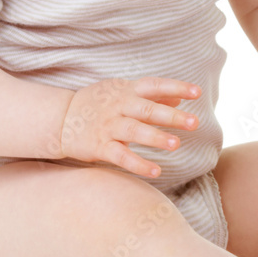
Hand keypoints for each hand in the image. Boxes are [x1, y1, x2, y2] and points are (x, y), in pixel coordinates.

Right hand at [58, 76, 199, 178]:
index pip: (155, 85)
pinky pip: (120, 156)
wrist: (60, 118)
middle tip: (194, 123)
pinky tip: (155, 171)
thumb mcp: (123, 91)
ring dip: (155, 137)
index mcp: (127, 90)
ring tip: (176, 144)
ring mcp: (108, 126)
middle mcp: (118, 106)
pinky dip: (137, 164)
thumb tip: (181, 95)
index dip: (176, 87)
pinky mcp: (99, 146)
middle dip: (171, 116)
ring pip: (134, 131)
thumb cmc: (99, 103)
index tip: (197, 92)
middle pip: (147, 109)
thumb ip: (153, 95)